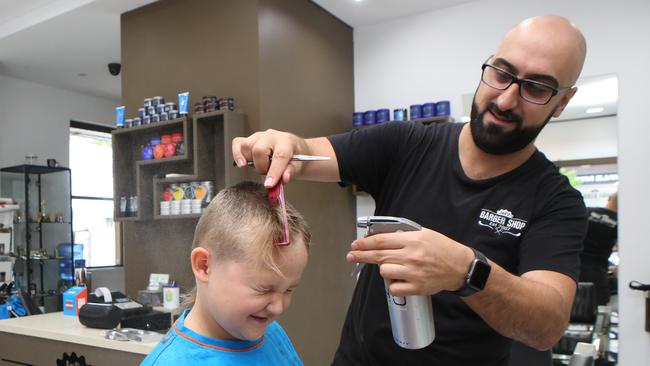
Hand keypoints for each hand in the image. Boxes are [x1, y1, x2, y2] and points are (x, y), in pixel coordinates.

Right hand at [232, 129, 305, 187]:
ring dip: (251, 161)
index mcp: (286, 141)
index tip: (269, 184)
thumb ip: (291, 173)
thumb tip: (283, 179)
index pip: (279, 156)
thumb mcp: (299, 166)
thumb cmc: (297, 158)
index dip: (273, 172)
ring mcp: (259, 136)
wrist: (295, 151)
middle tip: (268, 173)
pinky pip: (237, 144)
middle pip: (258, 150)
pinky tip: (243, 163)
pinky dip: (237, 155)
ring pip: (246, 147)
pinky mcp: (249, 139)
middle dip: (261, 167)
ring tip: (261, 166)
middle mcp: (271, 136)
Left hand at [346, 228, 474, 295]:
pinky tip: (399, 279)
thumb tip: (379, 238)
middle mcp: (411, 256)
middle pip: (378, 256)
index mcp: (412, 240)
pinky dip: (393, 285)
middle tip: (351, 256)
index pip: (381, 241)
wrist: (459, 266)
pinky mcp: (416, 288)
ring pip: (384, 272)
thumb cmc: (441, 248)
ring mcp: (413, 273)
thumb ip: (402, 235)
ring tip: (393, 267)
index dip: (365, 243)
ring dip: (384, 269)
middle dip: (361, 255)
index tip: (355, 245)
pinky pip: (393, 288)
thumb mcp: (423, 234)